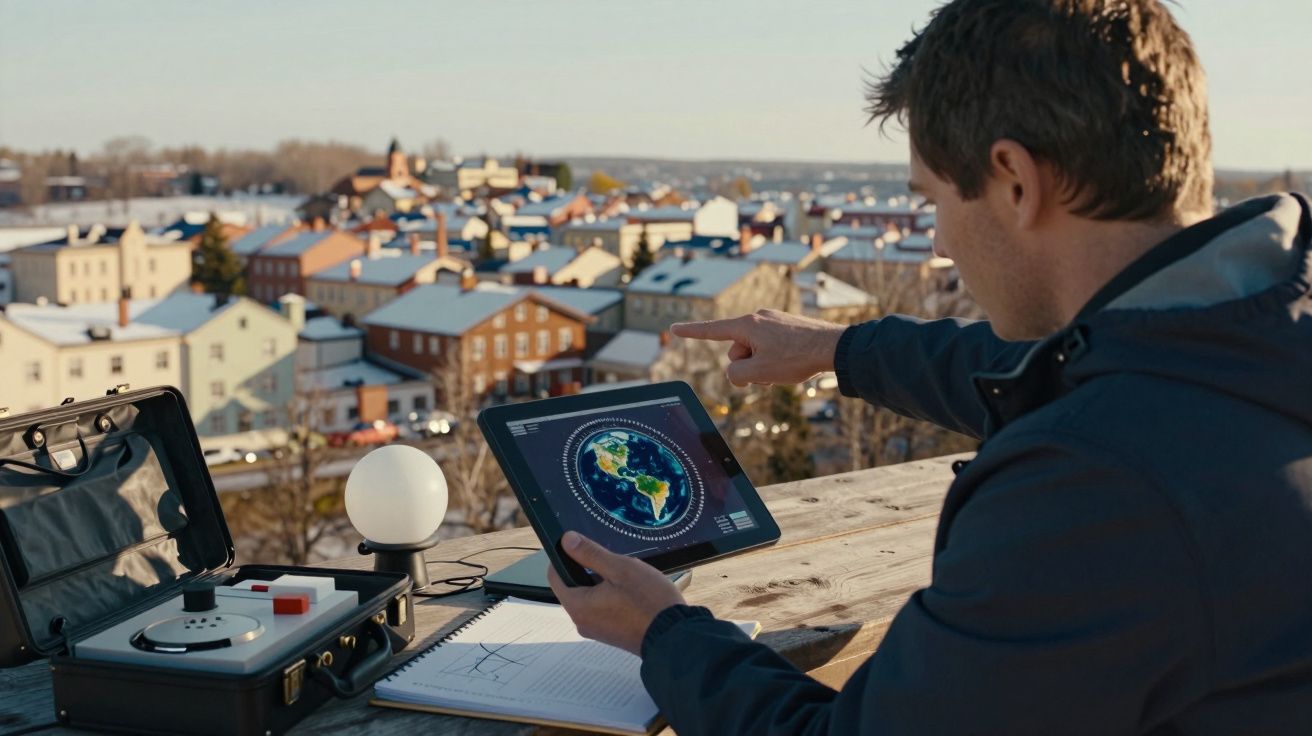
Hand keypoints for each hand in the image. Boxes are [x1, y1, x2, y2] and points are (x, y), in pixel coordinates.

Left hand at [547, 531, 686, 655]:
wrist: (675, 635)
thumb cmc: (650, 602)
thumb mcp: (620, 568)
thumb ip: (590, 554)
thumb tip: (567, 541)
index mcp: (578, 606)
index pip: (554, 576)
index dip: (564, 557)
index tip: (581, 547)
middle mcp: (583, 622)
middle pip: (574, 587)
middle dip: (590, 571)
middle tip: (614, 563)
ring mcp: (597, 630)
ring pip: (590, 598)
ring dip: (604, 584)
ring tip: (628, 579)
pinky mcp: (611, 634)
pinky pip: (603, 609)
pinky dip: (613, 598)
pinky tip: (633, 593)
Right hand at [670, 309, 846, 386]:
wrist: (834, 347)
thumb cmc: (796, 358)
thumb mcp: (758, 372)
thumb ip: (736, 374)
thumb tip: (736, 371)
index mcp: (747, 325)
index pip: (711, 330)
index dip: (690, 332)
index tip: (674, 329)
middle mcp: (758, 318)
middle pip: (736, 350)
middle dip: (746, 366)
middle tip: (767, 374)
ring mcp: (774, 321)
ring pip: (754, 351)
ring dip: (762, 365)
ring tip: (783, 369)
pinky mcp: (787, 327)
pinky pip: (770, 347)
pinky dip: (774, 360)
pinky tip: (791, 364)